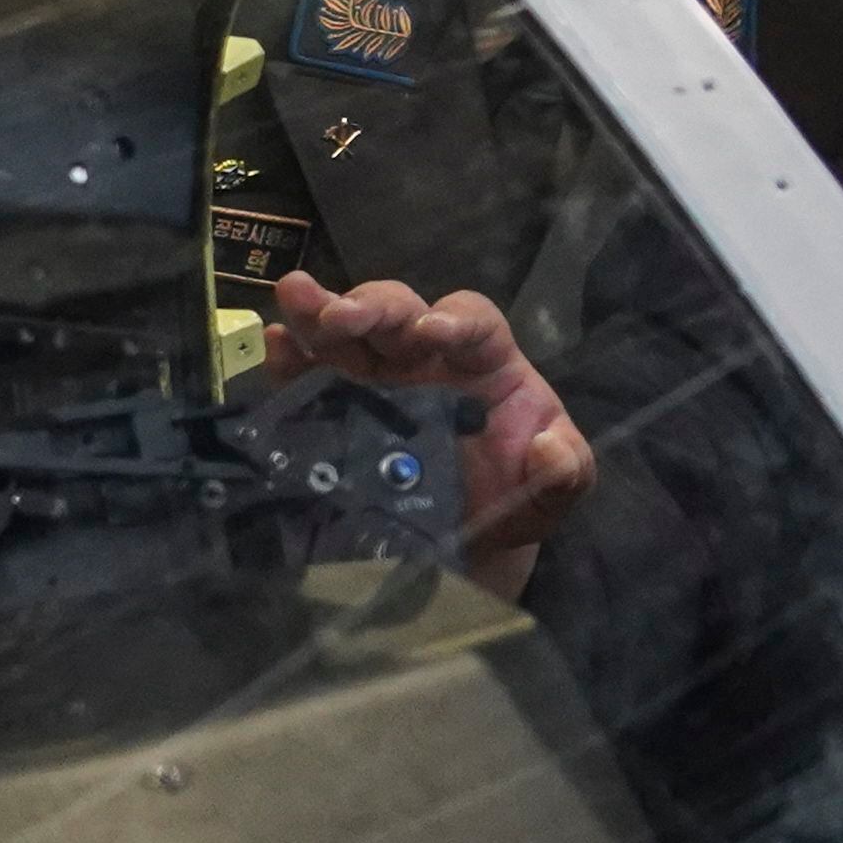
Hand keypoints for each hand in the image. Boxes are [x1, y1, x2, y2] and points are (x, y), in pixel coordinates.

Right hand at [265, 271, 595, 592]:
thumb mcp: (555, 491)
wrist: (471, 542)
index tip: (433, 332)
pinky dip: (289, 360)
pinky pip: (308, 376)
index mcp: (485, 362)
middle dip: (371, 307)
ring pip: (347, 332)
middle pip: (398, 312)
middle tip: (342, 317)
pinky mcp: (336, 410)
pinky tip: (274, 348)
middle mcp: (426, 358)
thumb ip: (568, 471)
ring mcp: (376, 380)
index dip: (454, 318)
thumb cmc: (517, 496)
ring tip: (293, 300)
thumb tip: (551, 451)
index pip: (473, 321)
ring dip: (319, 313)